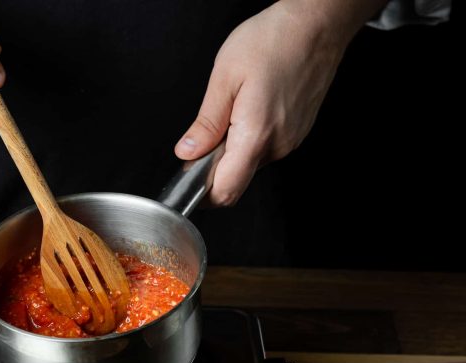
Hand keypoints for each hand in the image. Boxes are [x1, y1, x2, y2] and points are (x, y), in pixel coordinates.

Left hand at [174, 0, 383, 205]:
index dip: (202, 195)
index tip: (187, 180)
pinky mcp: (297, 134)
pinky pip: (265, 150)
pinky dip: (249, 141)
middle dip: (214, 170)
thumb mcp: (225, 77)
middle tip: (203, 138)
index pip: (226, 190)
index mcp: (256, 134)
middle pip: (237, 180)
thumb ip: (206, 122)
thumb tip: (188, 152)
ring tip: (230, 113)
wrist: (317, 25)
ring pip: (250, 165)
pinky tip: (248, 111)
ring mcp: (290, 141)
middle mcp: (278, 145)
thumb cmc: (274, 40)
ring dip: (232, 152)